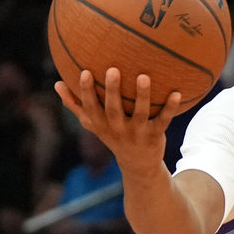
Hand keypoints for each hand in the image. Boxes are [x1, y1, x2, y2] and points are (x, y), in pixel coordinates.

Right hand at [54, 68, 181, 172]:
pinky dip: (170, 107)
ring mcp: (137, 132)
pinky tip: (177, 93)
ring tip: (143, 76)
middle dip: (112, 91)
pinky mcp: (155, 135)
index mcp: (101, 124)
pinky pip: (164, 120)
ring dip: (142, 95)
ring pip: (140, 113)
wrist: (138, 164)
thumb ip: (75, 105)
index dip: (86, 91)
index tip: (86, 72)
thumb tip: (57, 84)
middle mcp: (118, 129)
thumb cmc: (113, 135)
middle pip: (113, 109)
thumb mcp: (93, 124)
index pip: (90, 107)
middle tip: (113, 70)